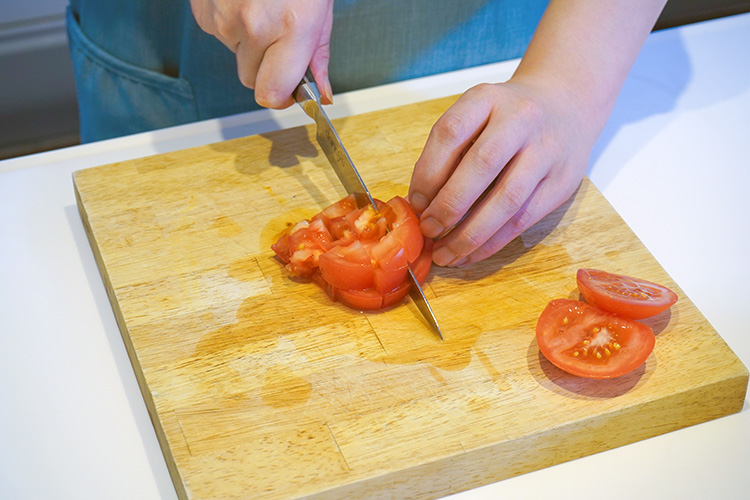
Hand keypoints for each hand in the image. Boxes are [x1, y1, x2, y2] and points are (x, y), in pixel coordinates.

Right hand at [190, 0, 333, 107]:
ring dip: (250, 43)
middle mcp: (254, 25)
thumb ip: (318, 55)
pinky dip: (232, 24)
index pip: (272, 94)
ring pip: (236, 56)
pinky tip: (244, 1)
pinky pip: (219, 35)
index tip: (290, 92)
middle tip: (281, 42)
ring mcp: (224, 17)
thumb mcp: (320, 8)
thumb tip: (321, 93)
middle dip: (267, 69)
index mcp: (291, 27)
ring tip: (263, 8)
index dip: (281, 97)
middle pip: (252, 81)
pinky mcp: (203, 10)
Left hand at [407, 0, 667, 266]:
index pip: (451, 133)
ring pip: (507, 199)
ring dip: (471, 234)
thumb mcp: (474, 115)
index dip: (427, 173)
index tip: (415, 204)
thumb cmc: (506, 117)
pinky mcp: (562, 182)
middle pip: (483, 165)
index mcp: (487, 98)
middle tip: (428, 231)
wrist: (566, 104)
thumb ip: (448, 151)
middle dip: (449, 206)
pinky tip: (471, 254)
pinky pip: (524, 219)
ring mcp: (546, 151)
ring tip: (446, 254)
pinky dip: (493, 242)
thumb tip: (420, 204)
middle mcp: (521, 119)